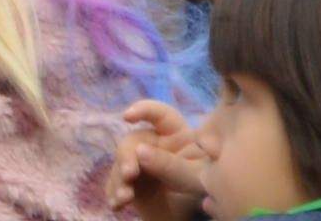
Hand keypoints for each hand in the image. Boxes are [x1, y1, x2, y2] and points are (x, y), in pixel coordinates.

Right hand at [105, 98, 210, 219]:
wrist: (193, 219)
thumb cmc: (205, 193)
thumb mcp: (195, 178)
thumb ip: (172, 166)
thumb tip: (140, 151)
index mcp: (177, 135)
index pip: (160, 115)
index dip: (144, 110)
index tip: (127, 117)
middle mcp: (155, 144)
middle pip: (134, 140)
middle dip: (127, 157)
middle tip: (129, 174)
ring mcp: (140, 162)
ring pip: (122, 162)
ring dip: (120, 179)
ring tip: (124, 197)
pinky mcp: (131, 181)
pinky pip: (117, 183)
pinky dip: (115, 193)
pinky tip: (116, 204)